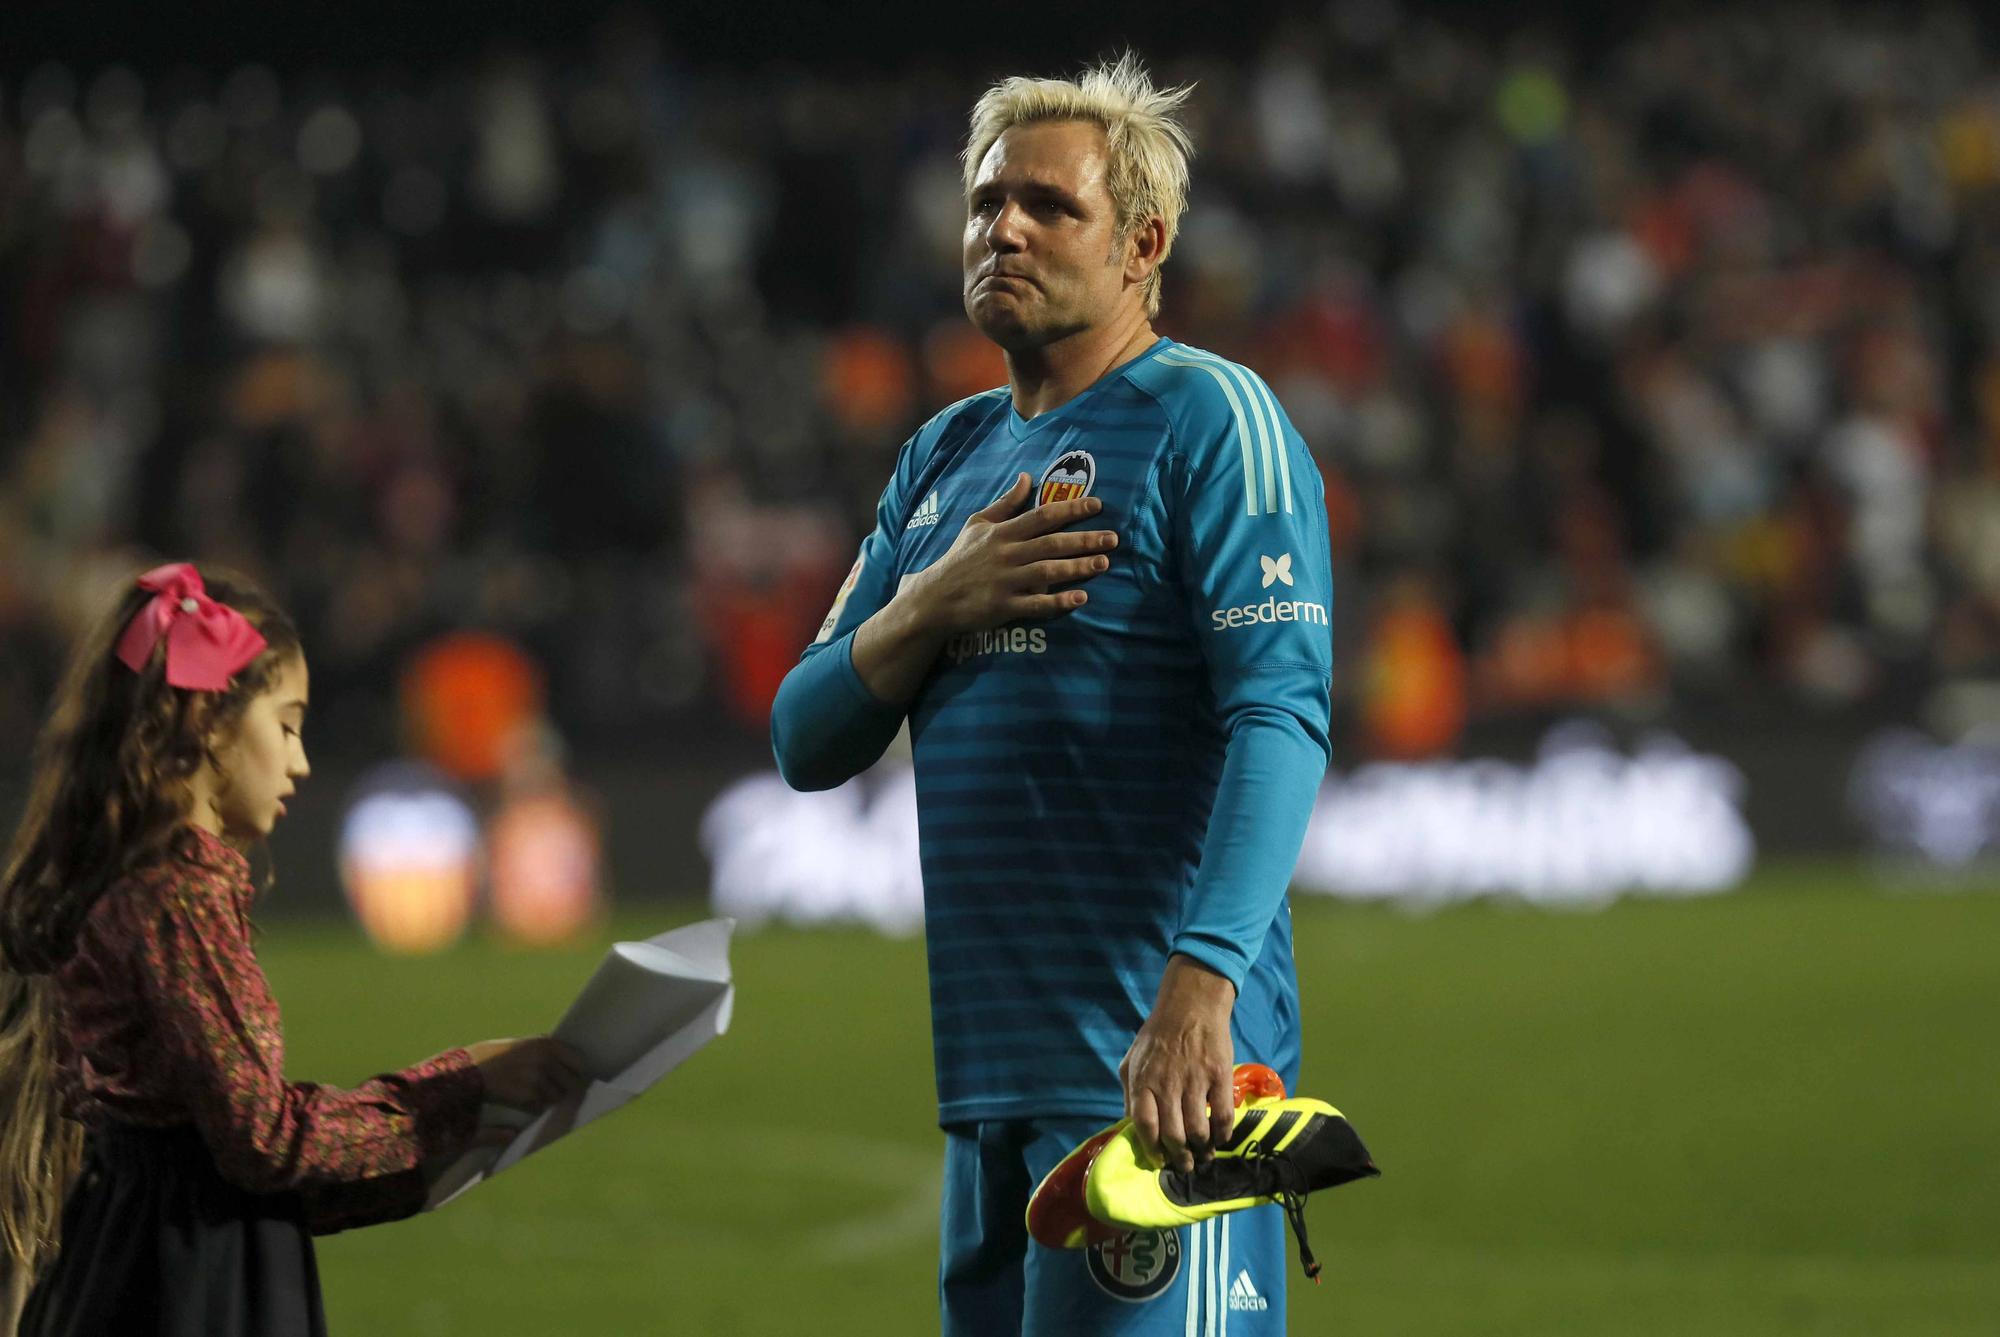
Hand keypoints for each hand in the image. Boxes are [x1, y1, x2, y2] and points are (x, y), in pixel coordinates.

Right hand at [465, 1036, 588, 1110]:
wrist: (469, 1070)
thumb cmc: (495, 1055)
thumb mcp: (522, 1044)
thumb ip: (544, 1049)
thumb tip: (567, 1057)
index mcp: (547, 1044)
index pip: (578, 1061)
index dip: (578, 1072)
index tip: (577, 1078)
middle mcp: (546, 1060)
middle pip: (572, 1083)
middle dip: (567, 1089)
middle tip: (562, 1093)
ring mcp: (538, 1079)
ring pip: (557, 1097)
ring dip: (550, 1099)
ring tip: (535, 1095)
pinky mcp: (528, 1096)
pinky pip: (540, 1106)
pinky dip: (535, 1106)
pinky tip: (523, 1100)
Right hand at [904, 473, 1116, 634]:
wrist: (934, 598)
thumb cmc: (960, 558)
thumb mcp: (977, 524)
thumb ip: (1005, 503)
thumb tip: (1027, 477)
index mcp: (1002, 532)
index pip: (1042, 515)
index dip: (1071, 509)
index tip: (1097, 504)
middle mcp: (1006, 554)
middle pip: (1051, 543)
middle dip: (1084, 539)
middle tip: (1114, 538)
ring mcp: (1005, 581)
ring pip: (1047, 571)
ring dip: (1077, 567)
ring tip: (1104, 563)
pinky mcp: (1003, 606)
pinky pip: (1035, 604)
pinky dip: (1058, 601)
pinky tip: (1081, 597)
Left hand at [1119, 956, 1236, 1173]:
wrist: (1191, 1005)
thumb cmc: (1158, 1035)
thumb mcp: (1131, 1060)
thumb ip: (1129, 1093)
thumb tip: (1128, 1126)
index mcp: (1143, 1082)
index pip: (1144, 1126)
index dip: (1152, 1149)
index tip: (1160, 1161)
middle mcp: (1167, 1084)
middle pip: (1173, 1134)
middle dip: (1180, 1158)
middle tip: (1186, 1166)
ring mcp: (1195, 1080)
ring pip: (1199, 1130)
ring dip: (1203, 1150)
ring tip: (1205, 1156)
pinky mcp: (1219, 1075)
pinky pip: (1223, 1114)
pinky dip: (1223, 1133)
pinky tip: (1222, 1138)